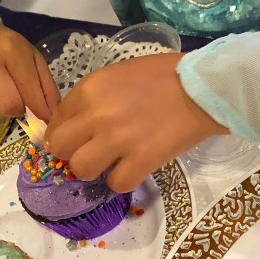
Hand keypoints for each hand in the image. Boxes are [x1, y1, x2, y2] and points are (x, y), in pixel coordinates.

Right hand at [0, 15, 58, 120]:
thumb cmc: (4, 48)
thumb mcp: (30, 57)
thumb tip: (51, 116)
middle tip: (11, 98)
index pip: (29, 91)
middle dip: (13, 109)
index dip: (38, 109)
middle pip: (6, 106)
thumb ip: (45, 86)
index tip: (42, 117)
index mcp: (11, 48)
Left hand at [45, 53, 226, 191]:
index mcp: (89, 89)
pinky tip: (135, 167)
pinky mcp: (141, 160)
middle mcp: (97, 114)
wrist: (203, 86)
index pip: (56, 121)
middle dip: (73, 153)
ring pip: (82, 169)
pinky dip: (124, 179)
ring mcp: (118, 139)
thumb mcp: (117, 75)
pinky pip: (116, 183)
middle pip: (60, 148)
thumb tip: (75, 125)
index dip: (65, 134)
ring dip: (96, 169)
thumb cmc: (163, 75)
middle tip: (92, 152)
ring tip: (114, 161)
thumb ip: (92, 98)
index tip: (78, 139)